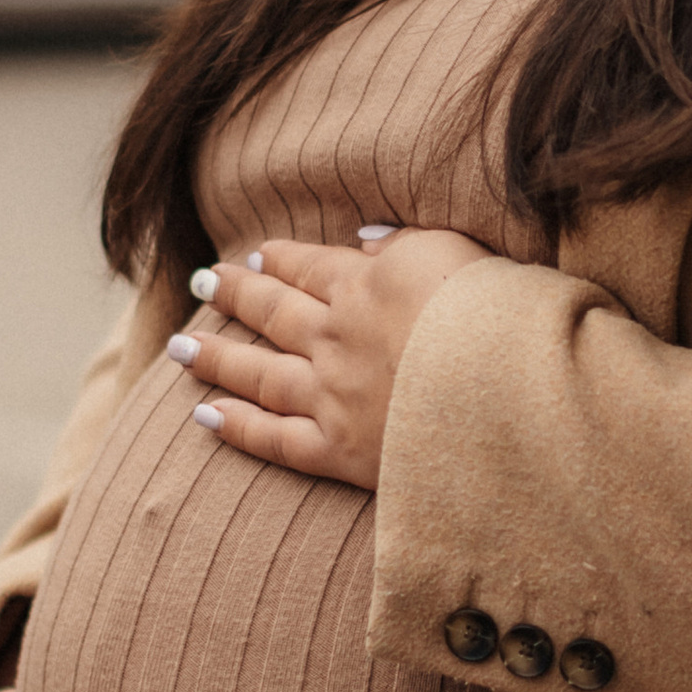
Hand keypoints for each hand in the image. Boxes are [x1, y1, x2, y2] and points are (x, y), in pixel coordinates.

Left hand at [170, 227, 495, 490]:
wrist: (512, 394)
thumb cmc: (501, 315)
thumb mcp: (458, 249)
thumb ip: (407, 242)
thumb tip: (366, 239)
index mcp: (367, 284)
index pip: (311, 267)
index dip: (280, 260)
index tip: (254, 257)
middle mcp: (337, 337)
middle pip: (273, 311)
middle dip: (234, 294)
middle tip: (201, 283)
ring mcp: (333, 396)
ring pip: (259, 373)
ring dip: (215, 357)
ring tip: (180, 346)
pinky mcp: (341, 452)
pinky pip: (275, 439)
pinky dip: (237, 427)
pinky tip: (204, 416)